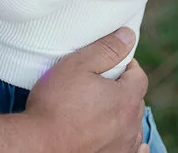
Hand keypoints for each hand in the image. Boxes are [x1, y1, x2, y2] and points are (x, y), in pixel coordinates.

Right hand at [26, 28, 148, 152]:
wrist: (39, 146)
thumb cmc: (56, 104)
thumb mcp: (78, 65)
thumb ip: (106, 50)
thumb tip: (129, 36)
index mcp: (126, 100)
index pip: (139, 76)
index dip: (125, 65)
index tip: (108, 64)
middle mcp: (130, 127)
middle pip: (135, 100)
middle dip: (123, 88)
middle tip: (99, 83)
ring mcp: (123, 147)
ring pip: (132, 125)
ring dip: (123, 114)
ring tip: (101, 108)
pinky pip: (131, 150)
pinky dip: (129, 141)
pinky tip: (124, 139)